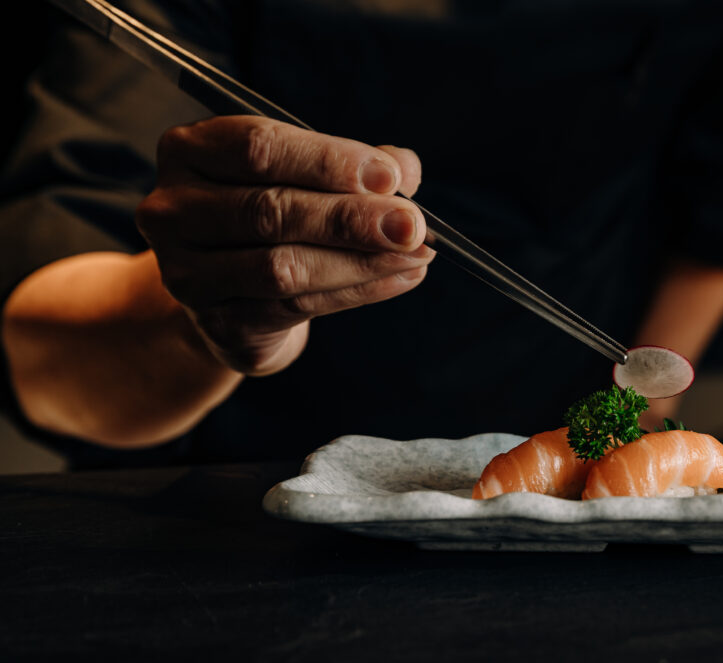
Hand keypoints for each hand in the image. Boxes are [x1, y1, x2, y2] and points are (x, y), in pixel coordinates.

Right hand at [136, 116, 433, 374]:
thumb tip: (404, 168)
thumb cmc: (274, 216)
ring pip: (284, 267)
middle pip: (271, 211)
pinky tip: (399, 279)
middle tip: (413, 225)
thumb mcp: (306, 176)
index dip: (329, 162)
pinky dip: (357, 291)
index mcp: (189, 150)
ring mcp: (187, 272)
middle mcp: (174, 209)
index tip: (390, 177)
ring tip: (416, 255)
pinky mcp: (217, 322)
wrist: (233, 294)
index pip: (259, 148)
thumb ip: (354, 165)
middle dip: (353, 218)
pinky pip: (296, 307)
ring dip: (361, 261)